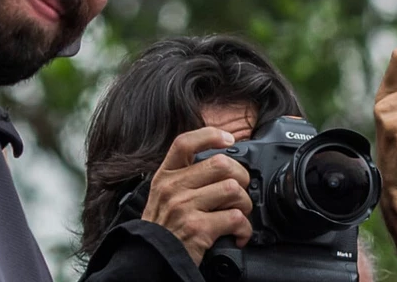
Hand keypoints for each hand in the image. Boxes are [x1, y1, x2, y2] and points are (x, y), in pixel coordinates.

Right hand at [141, 128, 254, 264]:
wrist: (152, 259)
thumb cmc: (163, 229)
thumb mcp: (163, 196)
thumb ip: (185, 178)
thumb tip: (220, 165)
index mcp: (165, 176)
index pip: (184, 143)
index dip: (209, 135)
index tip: (228, 139)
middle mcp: (173, 188)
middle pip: (220, 164)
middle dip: (240, 178)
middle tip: (238, 192)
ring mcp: (184, 207)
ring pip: (232, 189)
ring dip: (244, 204)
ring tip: (238, 214)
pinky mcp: (198, 227)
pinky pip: (235, 218)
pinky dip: (244, 229)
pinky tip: (238, 234)